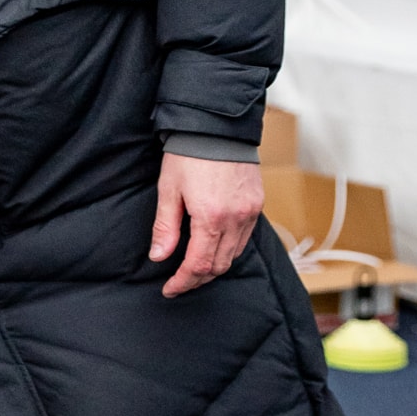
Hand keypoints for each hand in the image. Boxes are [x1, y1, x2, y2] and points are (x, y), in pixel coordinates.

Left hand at [149, 153, 264, 297]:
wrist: (218, 127)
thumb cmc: (188, 154)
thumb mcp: (168, 190)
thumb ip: (165, 227)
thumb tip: (159, 257)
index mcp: (210, 217)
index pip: (198, 265)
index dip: (183, 282)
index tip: (170, 289)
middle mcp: (235, 219)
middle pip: (218, 265)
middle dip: (198, 278)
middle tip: (179, 282)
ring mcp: (250, 212)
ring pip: (234, 255)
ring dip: (214, 267)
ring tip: (194, 269)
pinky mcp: (257, 204)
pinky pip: (245, 239)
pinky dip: (229, 250)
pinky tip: (214, 248)